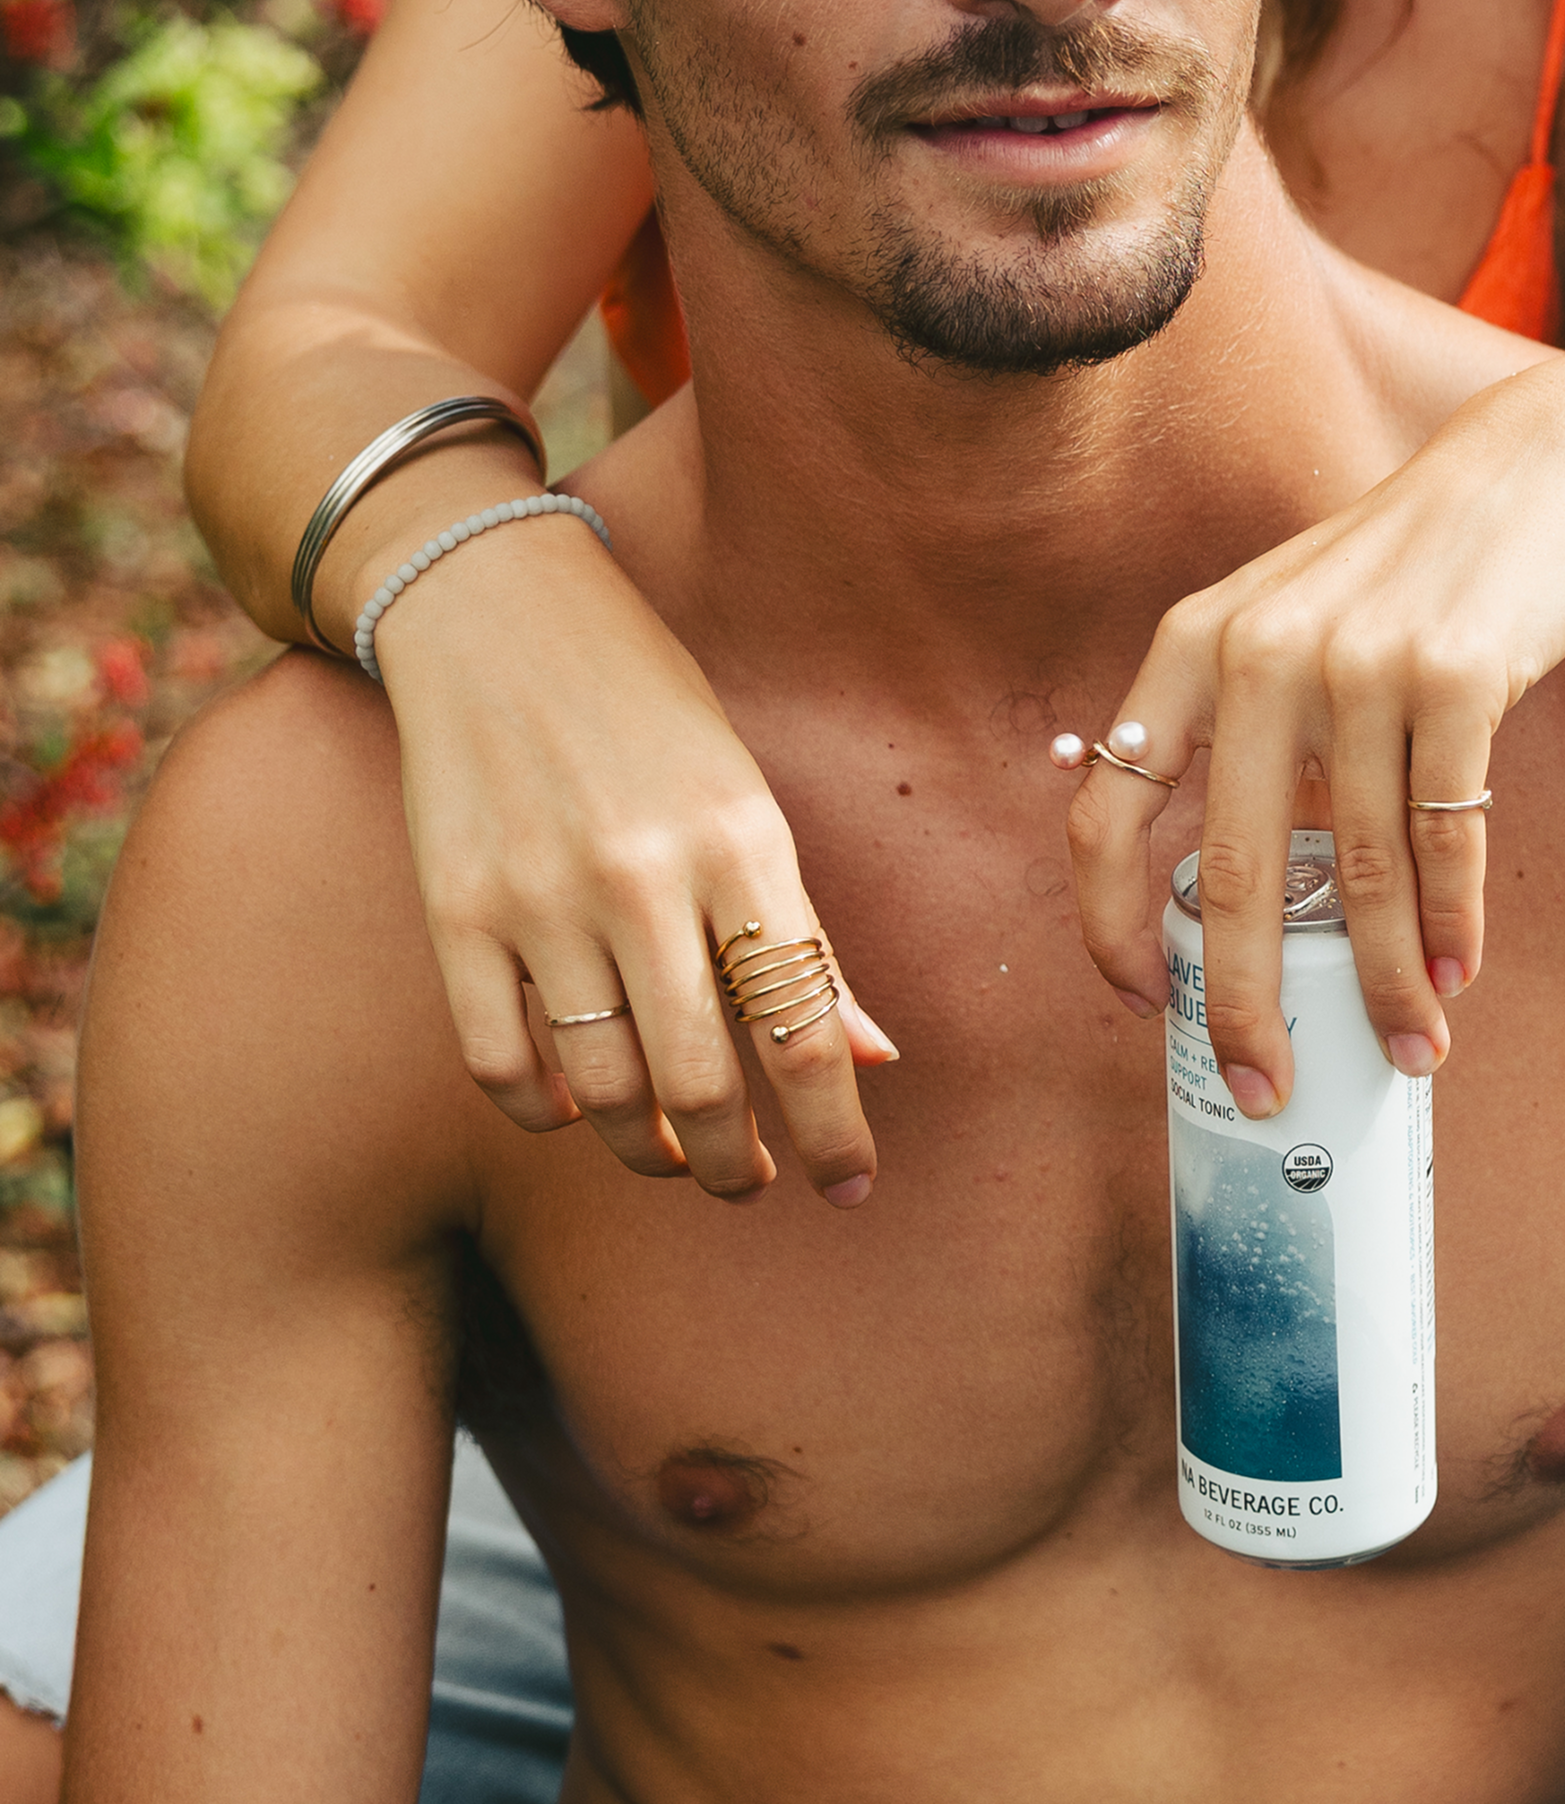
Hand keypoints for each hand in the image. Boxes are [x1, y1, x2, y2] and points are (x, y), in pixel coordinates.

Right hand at [368, 502, 893, 1201]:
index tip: (852, 1188)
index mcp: (741, 843)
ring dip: (651, 1151)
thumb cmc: (650, 711)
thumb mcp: (749, 803)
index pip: (803, 1030)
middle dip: (739, 1162)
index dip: (835, 1130)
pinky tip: (579, 1109)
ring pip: (606, 1089)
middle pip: (704, 1082)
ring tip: (677, 1158)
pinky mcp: (454, 910)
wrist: (500, 615)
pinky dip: (546, 1112)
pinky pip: (501, 1063)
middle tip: (752, 1181)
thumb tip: (871, 1057)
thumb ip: (802, 935)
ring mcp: (540, 897)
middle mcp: (643, 876)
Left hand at [1061, 339, 1564, 1115]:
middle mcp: (1261, 652)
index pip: (1107, 804)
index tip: (1145, 1003)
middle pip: (1231, 876)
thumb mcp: (1293, 620)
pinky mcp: (1461, 675)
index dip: (1109, 922)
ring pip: (1357, 873)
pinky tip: (1455, 970)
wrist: (1539, 464)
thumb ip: (1251, 732)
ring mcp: (1362, 663)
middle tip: (1264, 1089)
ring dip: (1383, 981)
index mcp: (1195, 644)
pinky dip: (1452, 921)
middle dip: (1246, 1006)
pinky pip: (1446, 836)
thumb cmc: (1411, 569)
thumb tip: (1237, 899)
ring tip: (1407, 1047)